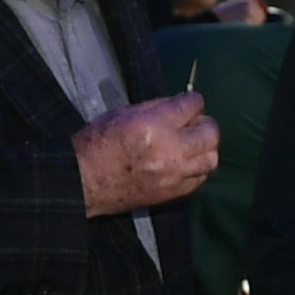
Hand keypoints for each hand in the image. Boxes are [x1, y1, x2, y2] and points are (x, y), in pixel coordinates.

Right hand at [78, 95, 221, 216]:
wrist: (84, 182)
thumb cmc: (96, 143)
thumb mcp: (122, 113)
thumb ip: (155, 108)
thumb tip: (179, 105)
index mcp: (154, 125)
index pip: (191, 105)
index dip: (193, 101)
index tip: (190, 103)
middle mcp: (170, 150)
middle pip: (210, 133)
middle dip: (205, 123)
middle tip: (194, 123)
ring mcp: (174, 174)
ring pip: (211, 158)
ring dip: (205, 148)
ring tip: (192, 145)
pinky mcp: (172, 193)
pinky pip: (200, 179)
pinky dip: (197, 168)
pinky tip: (186, 163)